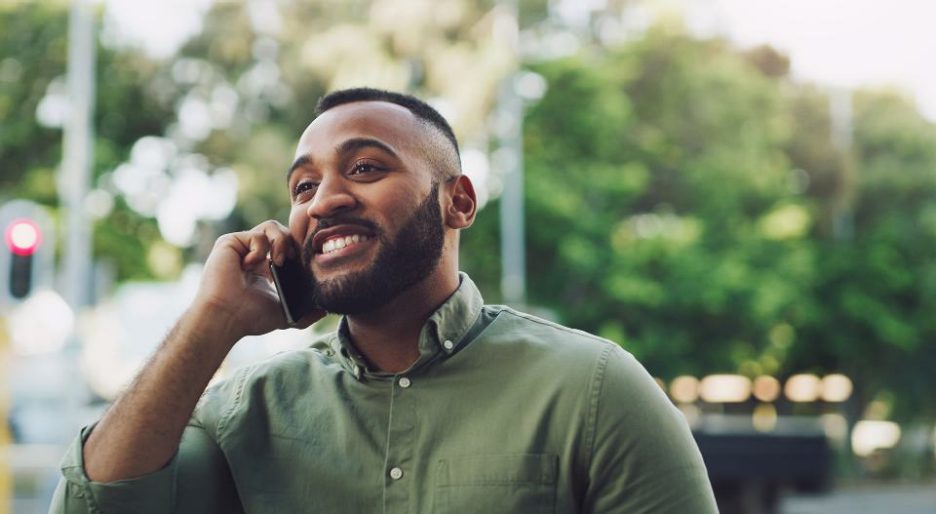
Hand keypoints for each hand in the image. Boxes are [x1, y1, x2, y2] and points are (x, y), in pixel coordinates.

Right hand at [192, 220, 324, 341]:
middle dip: (292, 244)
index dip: (298, 252)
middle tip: (292, 262)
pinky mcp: (230, 242)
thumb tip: (324, 311)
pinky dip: (260, 249)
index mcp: (263, 268)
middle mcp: (252, 255)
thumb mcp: (285, 315)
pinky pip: (257, 234)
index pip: (287, 247)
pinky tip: (250, 266)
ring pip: (271, 227)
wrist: (227, 316)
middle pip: (282, 232)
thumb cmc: (251, 318)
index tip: (303, 265)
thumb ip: (305, 313)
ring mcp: (241, 248)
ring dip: (280, 242)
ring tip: (277, 262)